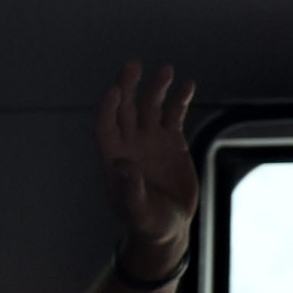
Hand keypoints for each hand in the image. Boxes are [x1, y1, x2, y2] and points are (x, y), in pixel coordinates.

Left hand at [98, 60, 197, 272]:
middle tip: (134, 64)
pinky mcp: (171, 141)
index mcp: (114, 156)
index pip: (105, 125)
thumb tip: (122, 165)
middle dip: (128, 85)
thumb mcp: (138, 212)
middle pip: (125, 108)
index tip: (115, 90)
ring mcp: (150, 139)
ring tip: (166, 70)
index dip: (108, 108)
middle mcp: (129, 142)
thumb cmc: (147, 223)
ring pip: (150, 106)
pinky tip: (187, 85)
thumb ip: (130, 190)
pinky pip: (173, 115)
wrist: (169, 228)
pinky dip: (179, 100)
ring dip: (156, 88)